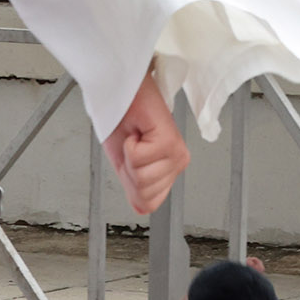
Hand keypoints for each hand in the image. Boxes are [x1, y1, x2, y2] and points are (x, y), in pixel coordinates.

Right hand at [103, 70, 188, 216]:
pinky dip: (130, 145)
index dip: (130, 183)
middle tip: (133, 145)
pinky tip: (138, 130)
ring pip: (143, 180)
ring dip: (129, 156)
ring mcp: (176, 153)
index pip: (149, 204)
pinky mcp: (169, 141)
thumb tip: (143, 208)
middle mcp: (177, 162)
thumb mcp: (125, 163)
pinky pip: (139, 160)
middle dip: (129, 170)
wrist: (122, 91)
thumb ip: (136, 187)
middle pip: (145, 194)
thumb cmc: (124, 118)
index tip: (130, 158)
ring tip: (136, 136)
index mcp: (168, 169)